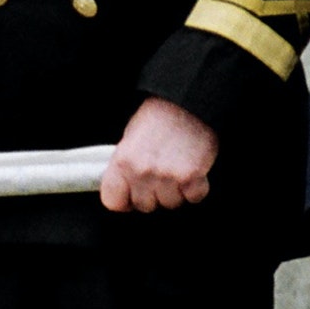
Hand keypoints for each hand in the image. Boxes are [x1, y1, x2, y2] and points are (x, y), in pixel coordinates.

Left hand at [100, 97, 217, 214]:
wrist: (188, 102)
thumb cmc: (159, 115)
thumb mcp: (130, 138)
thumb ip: (125, 166)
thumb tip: (126, 186)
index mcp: (122, 162)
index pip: (113, 201)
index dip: (124, 200)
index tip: (131, 195)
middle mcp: (142, 172)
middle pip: (145, 206)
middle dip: (153, 194)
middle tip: (160, 173)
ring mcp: (168, 177)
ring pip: (170, 204)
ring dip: (176, 191)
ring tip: (178, 167)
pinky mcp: (192, 178)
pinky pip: (193, 197)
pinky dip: (196, 187)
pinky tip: (193, 170)